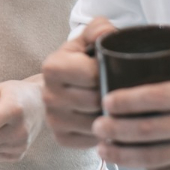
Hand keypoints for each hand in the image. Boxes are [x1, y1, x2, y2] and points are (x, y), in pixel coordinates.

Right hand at [41, 16, 116, 147]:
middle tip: (122, 90)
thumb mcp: (87, 40)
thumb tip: (109, 33)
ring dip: (111, 116)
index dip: (111, 73)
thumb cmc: (80, 61)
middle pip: (95, 101)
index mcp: (52, 67)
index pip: (92, 75)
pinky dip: (104, 133)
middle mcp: (47, 95)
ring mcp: (52, 119)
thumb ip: (99, 29)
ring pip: (96, 123)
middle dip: (112, 95)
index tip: (117, 70)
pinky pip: (91, 140)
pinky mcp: (61, 138)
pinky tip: (107, 120)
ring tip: (118, 106)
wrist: (62, 84)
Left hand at [92, 71, 169, 169]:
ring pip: (152, 157)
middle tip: (96, 125)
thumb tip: (145, 76)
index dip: (124, 100)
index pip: (154, 96)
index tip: (105, 100)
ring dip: (122, 154)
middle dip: (114, 129)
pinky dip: (147, 169)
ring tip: (104, 148)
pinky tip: (134, 162)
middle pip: (145, 129)